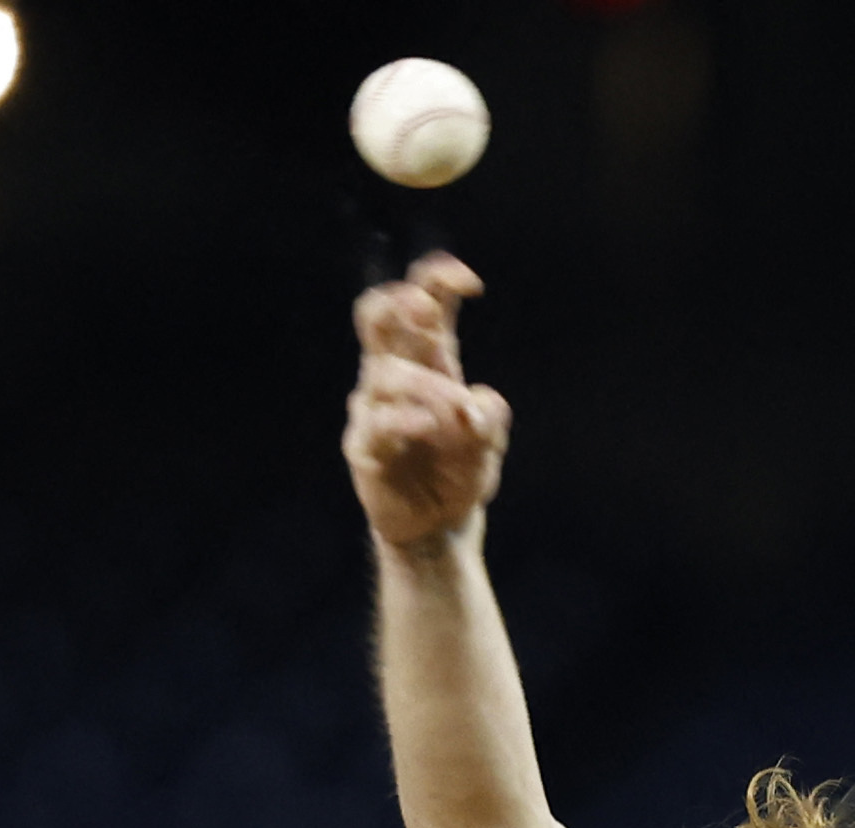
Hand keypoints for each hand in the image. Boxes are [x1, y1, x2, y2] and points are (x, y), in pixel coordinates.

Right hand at [343, 253, 510, 551]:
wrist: (439, 525)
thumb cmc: (462, 471)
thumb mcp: (491, 441)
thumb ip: (490, 416)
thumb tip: (472, 407)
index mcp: (429, 357)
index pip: (423, 297)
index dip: (439, 276)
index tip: (472, 285)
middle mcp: (395, 373)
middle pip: (376, 314)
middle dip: (399, 303)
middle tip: (427, 316)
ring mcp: (374, 408)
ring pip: (385, 372)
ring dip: (426, 386)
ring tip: (457, 414)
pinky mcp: (363, 445)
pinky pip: (376, 422)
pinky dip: (403, 419)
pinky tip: (428, 426)